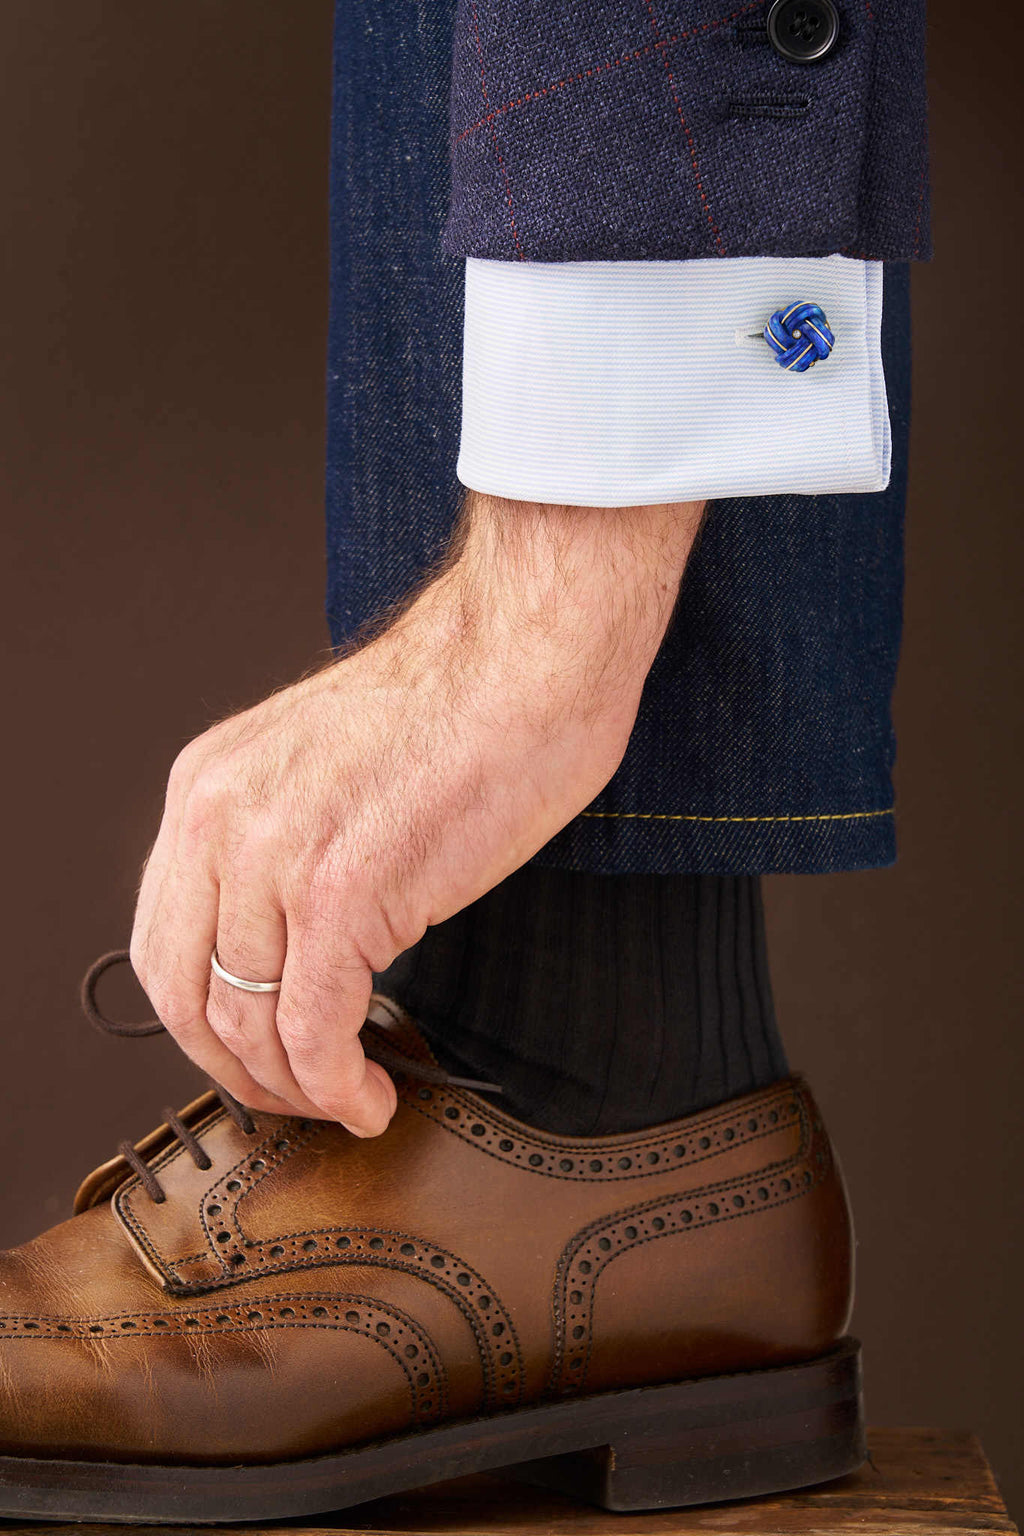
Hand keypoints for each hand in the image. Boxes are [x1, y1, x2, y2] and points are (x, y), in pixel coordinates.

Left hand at [130, 493, 703, 1133]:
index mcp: (209, 786)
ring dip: (297, 1088)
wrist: (527, 652)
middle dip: (238, 1070)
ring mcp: (278, 857)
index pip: (164, 943)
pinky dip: (337, 1085)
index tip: (254, 1052)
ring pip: (251, 1024)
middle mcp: (223, 820)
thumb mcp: (322, 765)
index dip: (203, 1022)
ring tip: (347, 1099)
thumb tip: (291, 943)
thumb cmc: (461, 701)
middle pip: (185, 996)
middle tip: (292, 1096)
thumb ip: (283, 840)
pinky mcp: (345, 893)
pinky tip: (370, 1095)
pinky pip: (316, 1029)